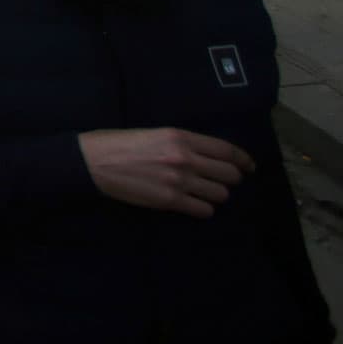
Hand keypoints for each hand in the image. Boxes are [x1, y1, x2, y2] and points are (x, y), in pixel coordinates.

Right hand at [76, 127, 254, 217]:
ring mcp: (179, 181)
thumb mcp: (155, 133)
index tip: (249, 167)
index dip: (244, 160)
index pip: (227, 151)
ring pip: (220, 194)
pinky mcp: (169, 200)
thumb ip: (183, 143)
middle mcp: (185, 158)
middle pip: (229, 174)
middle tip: (222, 181)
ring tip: (204, 193)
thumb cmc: (119, 143)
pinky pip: (203, 210)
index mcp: (181, 137)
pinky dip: (202, 209)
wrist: (93, 162)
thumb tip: (205, 155)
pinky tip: (193, 205)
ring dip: (216, 195)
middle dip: (231, 179)